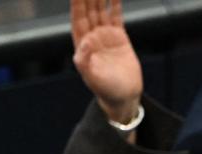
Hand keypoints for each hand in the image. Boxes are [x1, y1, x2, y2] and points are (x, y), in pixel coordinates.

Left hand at [71, 0, 143, 125]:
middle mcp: (92, 36)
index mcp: (82, 44)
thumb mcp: (92, 78)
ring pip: (100, 10)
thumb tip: (84, 41)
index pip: (78, 17)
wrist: (124, 96)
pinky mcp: (119, 37)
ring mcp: (105, 35)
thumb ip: (84, 61)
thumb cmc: (106, 90)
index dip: (77, 3)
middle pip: (88, 9)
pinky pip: (115, 16)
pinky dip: (115, 4)